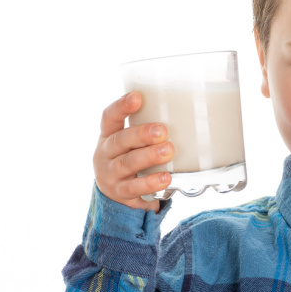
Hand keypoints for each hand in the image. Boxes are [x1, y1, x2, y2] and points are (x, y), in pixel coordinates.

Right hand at [93, 91, 173, 212]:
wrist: (116, 194)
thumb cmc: (130, 159)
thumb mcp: (130, 144)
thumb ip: (147, 131)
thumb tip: (185, 113)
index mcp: (108, 136)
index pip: (109, 117)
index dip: (121, 106)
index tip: (137, 96)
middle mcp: (105, 154)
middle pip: (120, 141)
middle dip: (141, 134)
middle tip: (162, 131)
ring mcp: (110, 174)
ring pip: (127, 163)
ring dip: (149, 156)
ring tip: (168, 151)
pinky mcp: (120, 192)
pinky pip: (134, 187)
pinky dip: (151, 182)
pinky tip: (166, 178)